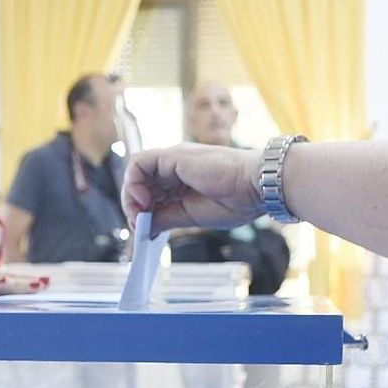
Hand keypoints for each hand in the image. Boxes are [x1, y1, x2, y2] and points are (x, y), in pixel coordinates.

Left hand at [122, 143, 262, 234]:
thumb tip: (143, 228)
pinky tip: (144, 201)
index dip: (142, 212)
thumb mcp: (190, 217)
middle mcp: (175, 167)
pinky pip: (139, 164)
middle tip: (139, 226)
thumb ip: (165, 218)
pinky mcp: (172, 156)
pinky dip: (134, 183)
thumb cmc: (236, 201)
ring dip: (131, 196)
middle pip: (140, 183)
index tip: (143, 231)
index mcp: (183, 181)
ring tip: (141, 215)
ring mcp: (173, 160)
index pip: (150, 193)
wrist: (256, 188)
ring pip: (136, 173)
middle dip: (133, 207)